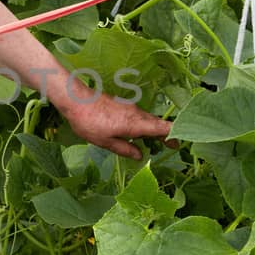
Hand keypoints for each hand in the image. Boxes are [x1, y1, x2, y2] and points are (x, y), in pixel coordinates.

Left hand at [58, 85, 173, 160]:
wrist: (76, 100)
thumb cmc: (89, 123)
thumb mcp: (106, 142)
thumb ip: (124, 149)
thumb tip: (139, 155)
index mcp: (135, 124)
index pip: (162, 127)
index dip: (174, 134)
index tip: (179, 143)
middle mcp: (137, 114)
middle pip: (157, 123)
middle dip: (166, 135)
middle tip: (171, 146)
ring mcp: (130, 108)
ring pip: (148, 119)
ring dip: (153, 130)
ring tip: (154, 143)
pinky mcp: (123, 106)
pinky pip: (139, 116)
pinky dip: (143, 125)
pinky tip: (135, 134)